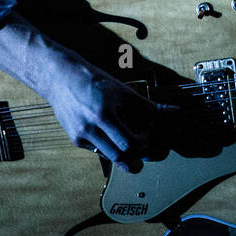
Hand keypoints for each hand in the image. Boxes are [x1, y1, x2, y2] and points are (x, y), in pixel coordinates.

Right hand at [47, 55, 180, 172]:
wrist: (61, 78)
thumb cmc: (94, 82)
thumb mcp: (123, 92)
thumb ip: (149, 107)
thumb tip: (174, 112)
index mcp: (103, 115)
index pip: (130, 142)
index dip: (144, 141)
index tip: (148, 133)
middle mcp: (90, 128)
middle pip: (120, 155)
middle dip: (137, 153)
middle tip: (145, 144)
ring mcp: (81, 136)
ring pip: (110, 157)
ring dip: (126, 154)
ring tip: (134, 143)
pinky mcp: (75, 140)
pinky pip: (99, 152)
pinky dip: (111, 148)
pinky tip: (115, 137)